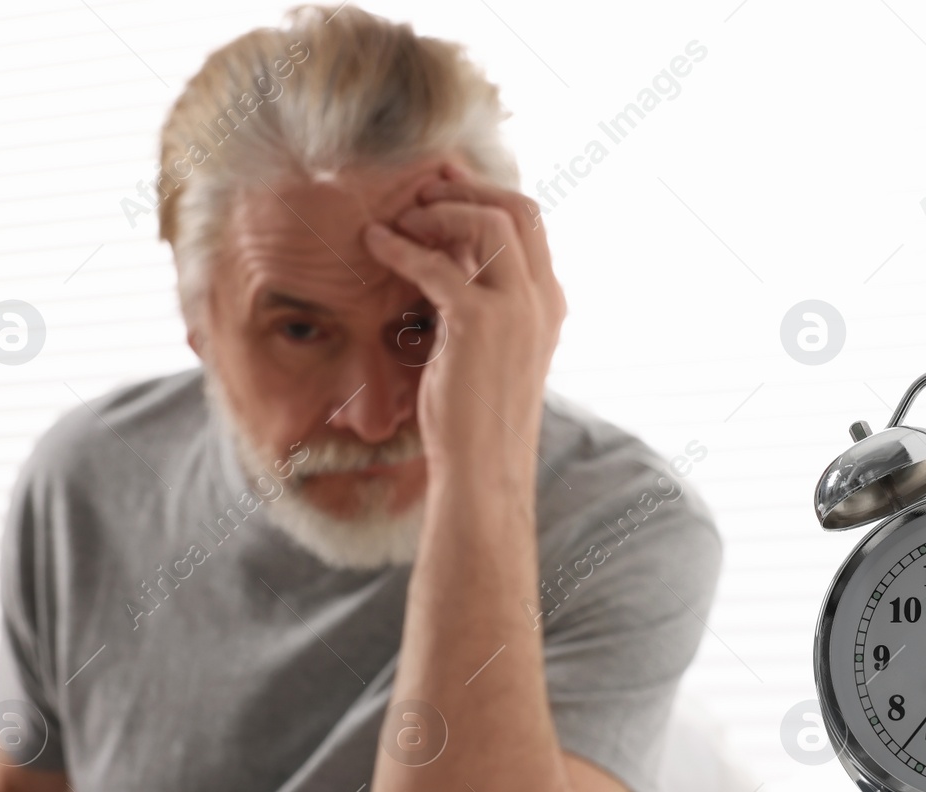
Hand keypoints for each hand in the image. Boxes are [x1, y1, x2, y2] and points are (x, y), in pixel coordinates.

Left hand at [363, 162, 566, 491]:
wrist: (482, 468)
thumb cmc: (476, 418)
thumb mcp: (489, 350)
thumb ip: (480, 304)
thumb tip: (447, 266)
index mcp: (548, 305)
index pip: (531, 225)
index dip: (486, 198)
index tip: (444, 193)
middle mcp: (542, 300)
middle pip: (520, 209)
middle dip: (470, 190)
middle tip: (422, 190)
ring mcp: (517, 309)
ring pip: (489, 222)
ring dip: (439, 211)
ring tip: (400, 219)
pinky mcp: (480, 323)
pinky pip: (439, 264)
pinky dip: (403, 248)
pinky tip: (376, 245)